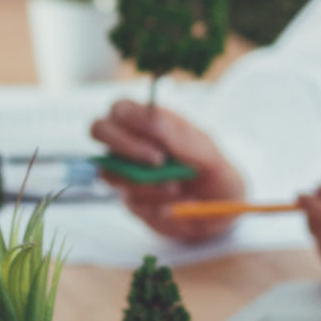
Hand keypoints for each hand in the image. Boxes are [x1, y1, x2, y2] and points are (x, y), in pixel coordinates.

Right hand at [88, 100, 246, 240]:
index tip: (156, 133)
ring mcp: (126, 172)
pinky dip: (155, 204)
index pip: (121, 108)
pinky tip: (175, 205)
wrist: (221, 211)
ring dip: (147, 183)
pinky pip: (130, 200)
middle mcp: (131, 143)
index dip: (129, 116)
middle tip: (158, 161)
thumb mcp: (208, 154)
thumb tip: (153, 119)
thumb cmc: (215, 172)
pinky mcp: (130, 199)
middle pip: (99, 130)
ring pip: (112, 171)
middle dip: (127, 146)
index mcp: (151, 123)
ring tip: (177, 188)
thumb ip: (180, 136)